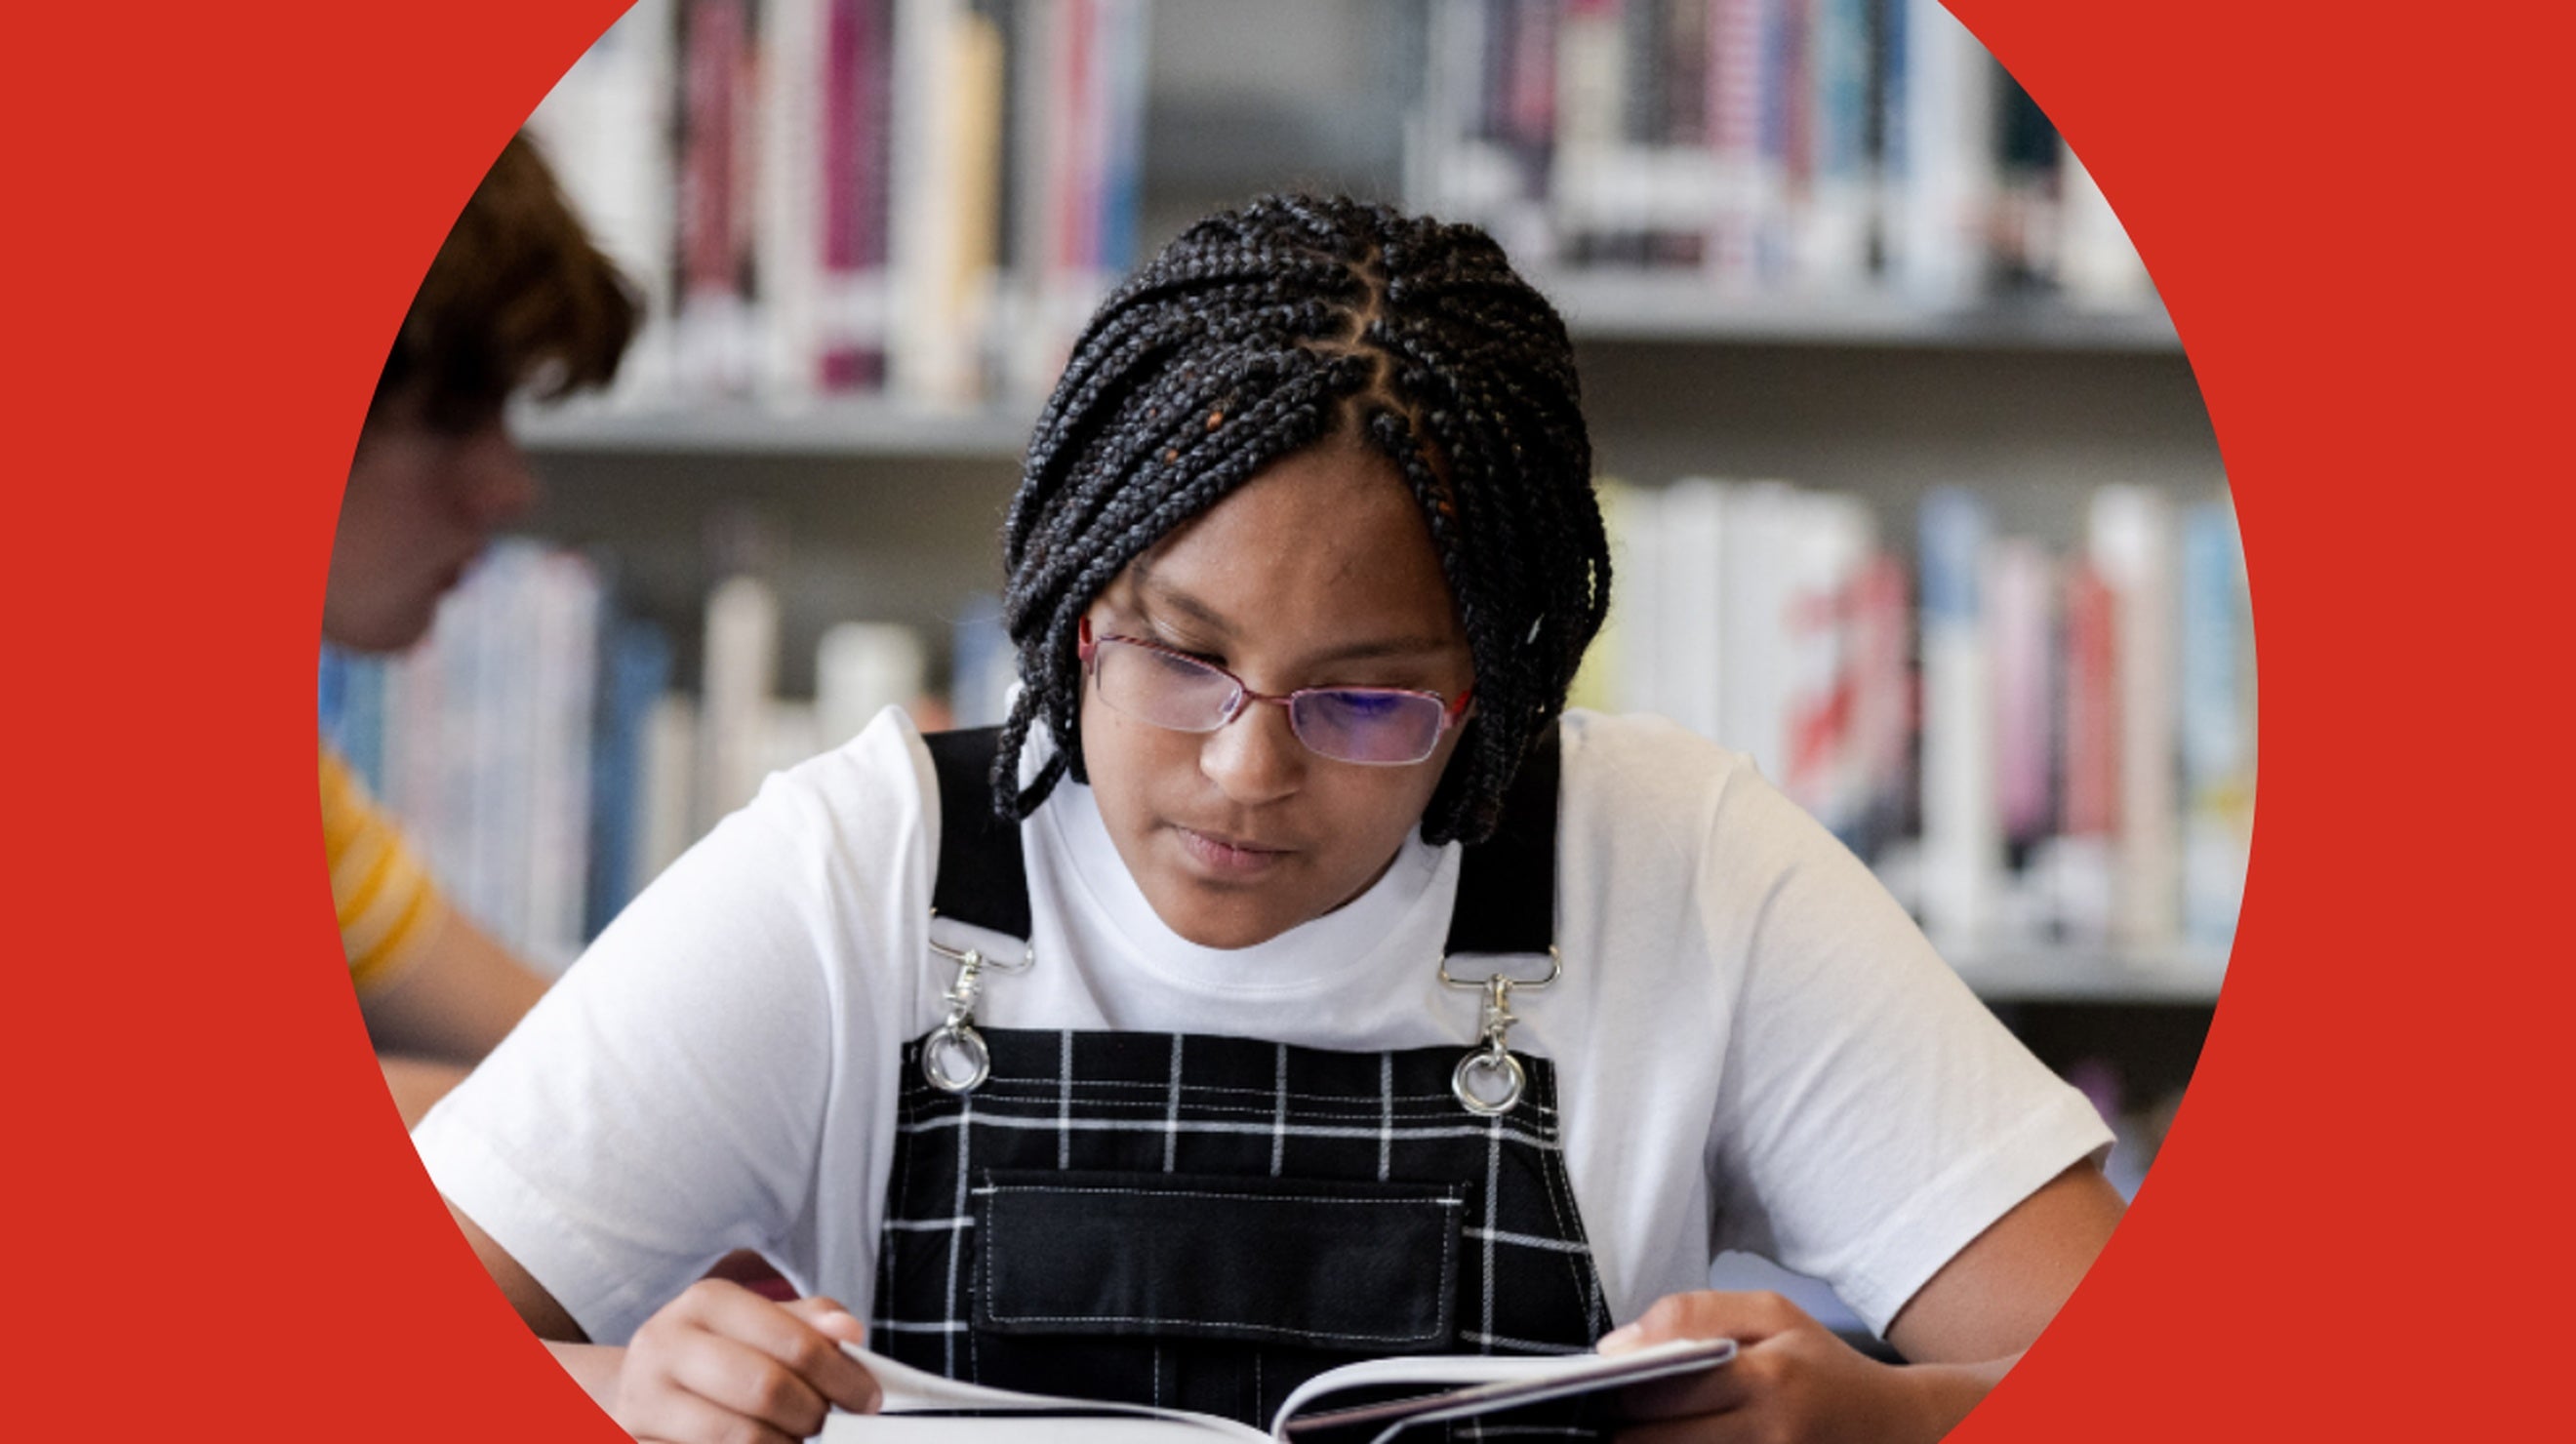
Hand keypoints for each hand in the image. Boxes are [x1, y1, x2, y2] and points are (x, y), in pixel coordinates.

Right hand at [613, 1279, 881, 1442]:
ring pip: (741, 1437)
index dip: (843, 1376)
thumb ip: (808, 1324)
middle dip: (813, 1414)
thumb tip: (849, 1331)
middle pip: (766, 1390)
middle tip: (829, 1423)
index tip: (869, 1399)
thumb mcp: (759, 1324)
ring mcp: (643, 1399)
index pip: (793, 1341)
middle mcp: (665, 1344)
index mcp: (706, 1301)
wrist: (641, 1386)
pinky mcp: (637, 1441)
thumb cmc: (719, 1353)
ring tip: (794, 1438)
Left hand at [1598, 1291, 1961, 1443]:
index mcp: (1766, 1379)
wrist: (1896, 1429)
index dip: (1612, 1387)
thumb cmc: (1822, 1365)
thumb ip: (1693, 1314)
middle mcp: (1768, 1436)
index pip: (1659, 1387)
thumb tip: (1616, 1345)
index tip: (1592, 1381)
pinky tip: (1666, 1441)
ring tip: (1626, 1431)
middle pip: (1652, 1442)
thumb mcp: (1771, 1314)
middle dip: (1616, 1428)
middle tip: (1600, 1412)